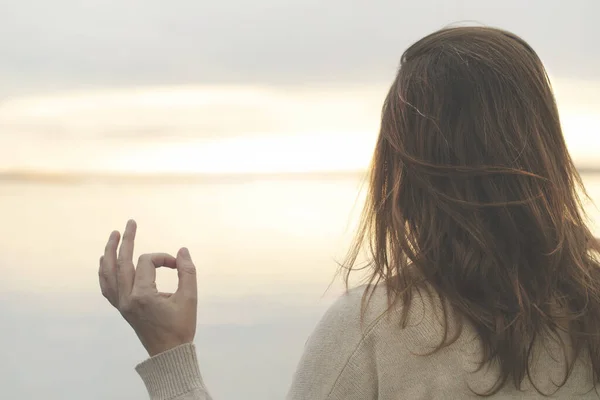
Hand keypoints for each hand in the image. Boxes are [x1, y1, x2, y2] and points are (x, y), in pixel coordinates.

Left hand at [98, 219, 197, 356]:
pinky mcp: (121, 308)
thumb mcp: (190, 298)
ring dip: (110, 252)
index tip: (177, 264)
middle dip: (126, 240)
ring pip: (108, 273)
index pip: (147, 262)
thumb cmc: (181, 326)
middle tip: (130, 222)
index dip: (163, 258)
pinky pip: (106, 286)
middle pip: (121, 262)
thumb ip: (187, 271)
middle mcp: (127, 298)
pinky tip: (105, 260)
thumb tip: (182, 250)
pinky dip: (104, 271)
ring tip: (113, 235)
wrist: (169, 353)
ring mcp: (121, 304)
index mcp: (143, 295)